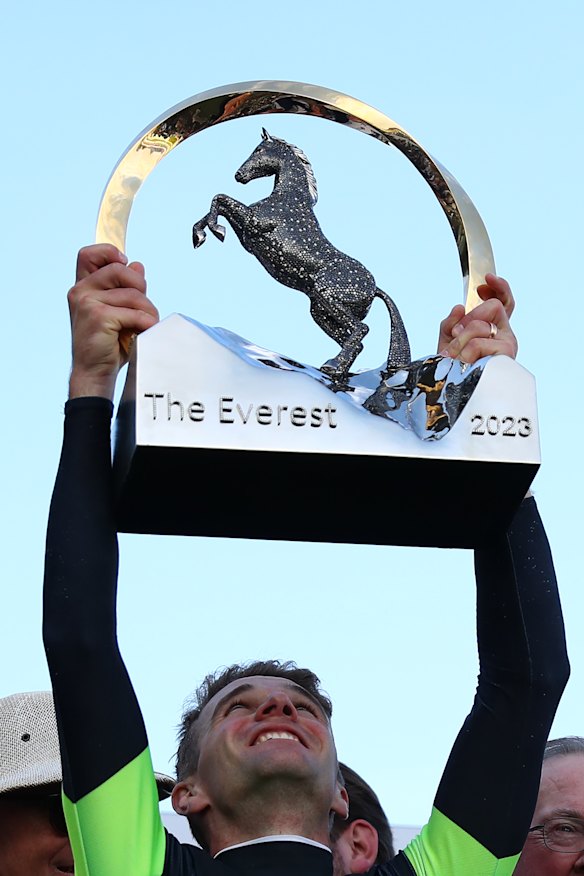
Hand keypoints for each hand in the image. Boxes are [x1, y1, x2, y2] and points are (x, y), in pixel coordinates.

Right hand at [68, 244, 158, 399]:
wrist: (94, 372)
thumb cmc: (107, 344)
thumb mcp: (117, 311)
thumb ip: (124, 288)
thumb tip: (137, 265)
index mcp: (82, 287)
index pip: (89, 254)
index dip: (109, 253)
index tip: (126, 264)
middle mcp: (80, 291)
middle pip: (120, 269)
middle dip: (140, 287)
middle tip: (143, 308)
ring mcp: (87, 302)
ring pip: (133, 294)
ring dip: (148, 311)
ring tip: (145, 326)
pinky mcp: (99, 316)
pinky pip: (135, 313)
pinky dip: (146, 324)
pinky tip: (143, 333)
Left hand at [437, 274, 517, 363]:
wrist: (452, 392)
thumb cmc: (452, 368)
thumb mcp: (446, 340)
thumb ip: (450, 322)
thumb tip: (459, 307)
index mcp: (494, 329)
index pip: (504, 301)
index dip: (499, 287)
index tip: (484, 281)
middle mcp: (504, 335)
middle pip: (495, 306)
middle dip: (470, 317)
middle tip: (456, 334)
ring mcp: (507, 345)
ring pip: (481, 325)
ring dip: (461, 339)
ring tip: (455, 356)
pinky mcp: (504, 357)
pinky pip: (479, 342)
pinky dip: (465, 351)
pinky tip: (464, 363)